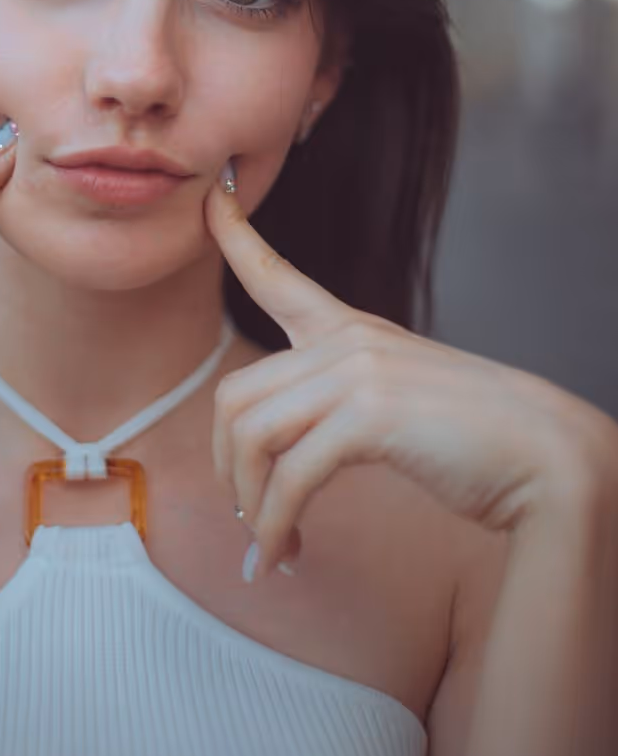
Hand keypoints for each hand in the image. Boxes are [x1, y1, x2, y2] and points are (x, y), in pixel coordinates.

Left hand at [204, 165, 615, 577]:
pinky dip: (276, 526)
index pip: (276, 274)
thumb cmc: (475, 440)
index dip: (235, 236)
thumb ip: (341, 402)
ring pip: (251, 437)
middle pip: (234, 398)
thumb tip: (280, 452)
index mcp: (350, 330)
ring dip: (250, 506)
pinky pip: (290, 477)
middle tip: (247, 518)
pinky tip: (284, 555)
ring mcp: (357, 373)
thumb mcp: (397, 400)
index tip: (210, 199)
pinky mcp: (369, 416)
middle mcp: (346, 342)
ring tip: (270, 547)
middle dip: (227, 469)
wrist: (546, 456)